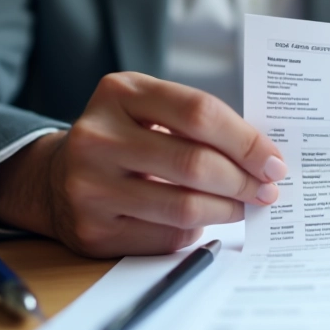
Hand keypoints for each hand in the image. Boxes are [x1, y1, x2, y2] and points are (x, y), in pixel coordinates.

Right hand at [0, 72, 286, 257]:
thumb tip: (264, 157)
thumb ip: (199, 121)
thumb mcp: (150, 109)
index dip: (246, 140)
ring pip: (184, 206)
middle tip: (267, 190)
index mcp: (120, 92)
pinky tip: (203, 220)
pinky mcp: (92, 230)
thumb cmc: (125, 139)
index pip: (200, 112)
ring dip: (227, 210)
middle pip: (195, 163)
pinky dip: (195, 230)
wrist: (55, 179)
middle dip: (243, 180)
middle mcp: (97, 136)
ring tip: (243, 205)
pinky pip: (165, 236)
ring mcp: (90, 186)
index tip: (274, 161)